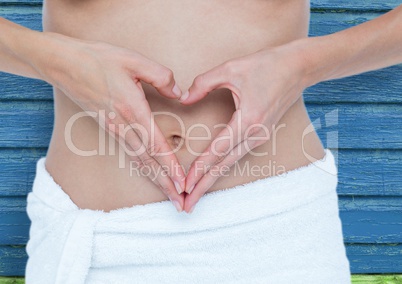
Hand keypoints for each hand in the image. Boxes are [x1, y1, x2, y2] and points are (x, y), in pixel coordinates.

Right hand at [36, 33, 185, 211]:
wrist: (64, 64)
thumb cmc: (98, 59)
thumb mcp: (134, 60)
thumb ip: (162, 76)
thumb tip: (180, 93)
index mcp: (132, 109)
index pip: (156, 145)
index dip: (170, 166)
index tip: (182, 184)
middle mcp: (123, 125)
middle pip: (148, 161)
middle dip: (165, 184)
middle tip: (181, 204)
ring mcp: (114, 129)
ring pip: (138, 161)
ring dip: (155, 180)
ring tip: (169, 196)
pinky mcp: (109, 128)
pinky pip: (129, 153)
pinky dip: (142, 168)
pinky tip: (149, 174)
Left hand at [179, 44, 306, 212]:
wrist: (299, 67)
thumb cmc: (266, 65)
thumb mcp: (231, 68)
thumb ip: (203, 84)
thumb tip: (183, 98)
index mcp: (248, 120)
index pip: (217, 150)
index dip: (199, 169)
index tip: (184, 185)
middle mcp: (255, 134)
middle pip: (223, 166)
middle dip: (203, 187)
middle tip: (185, 206)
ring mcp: (260, 137)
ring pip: (230, 164)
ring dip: (211, 180)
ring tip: (194, 196)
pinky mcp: (260, 135)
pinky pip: (237, 155)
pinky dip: (221, 168)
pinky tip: (211, 176)